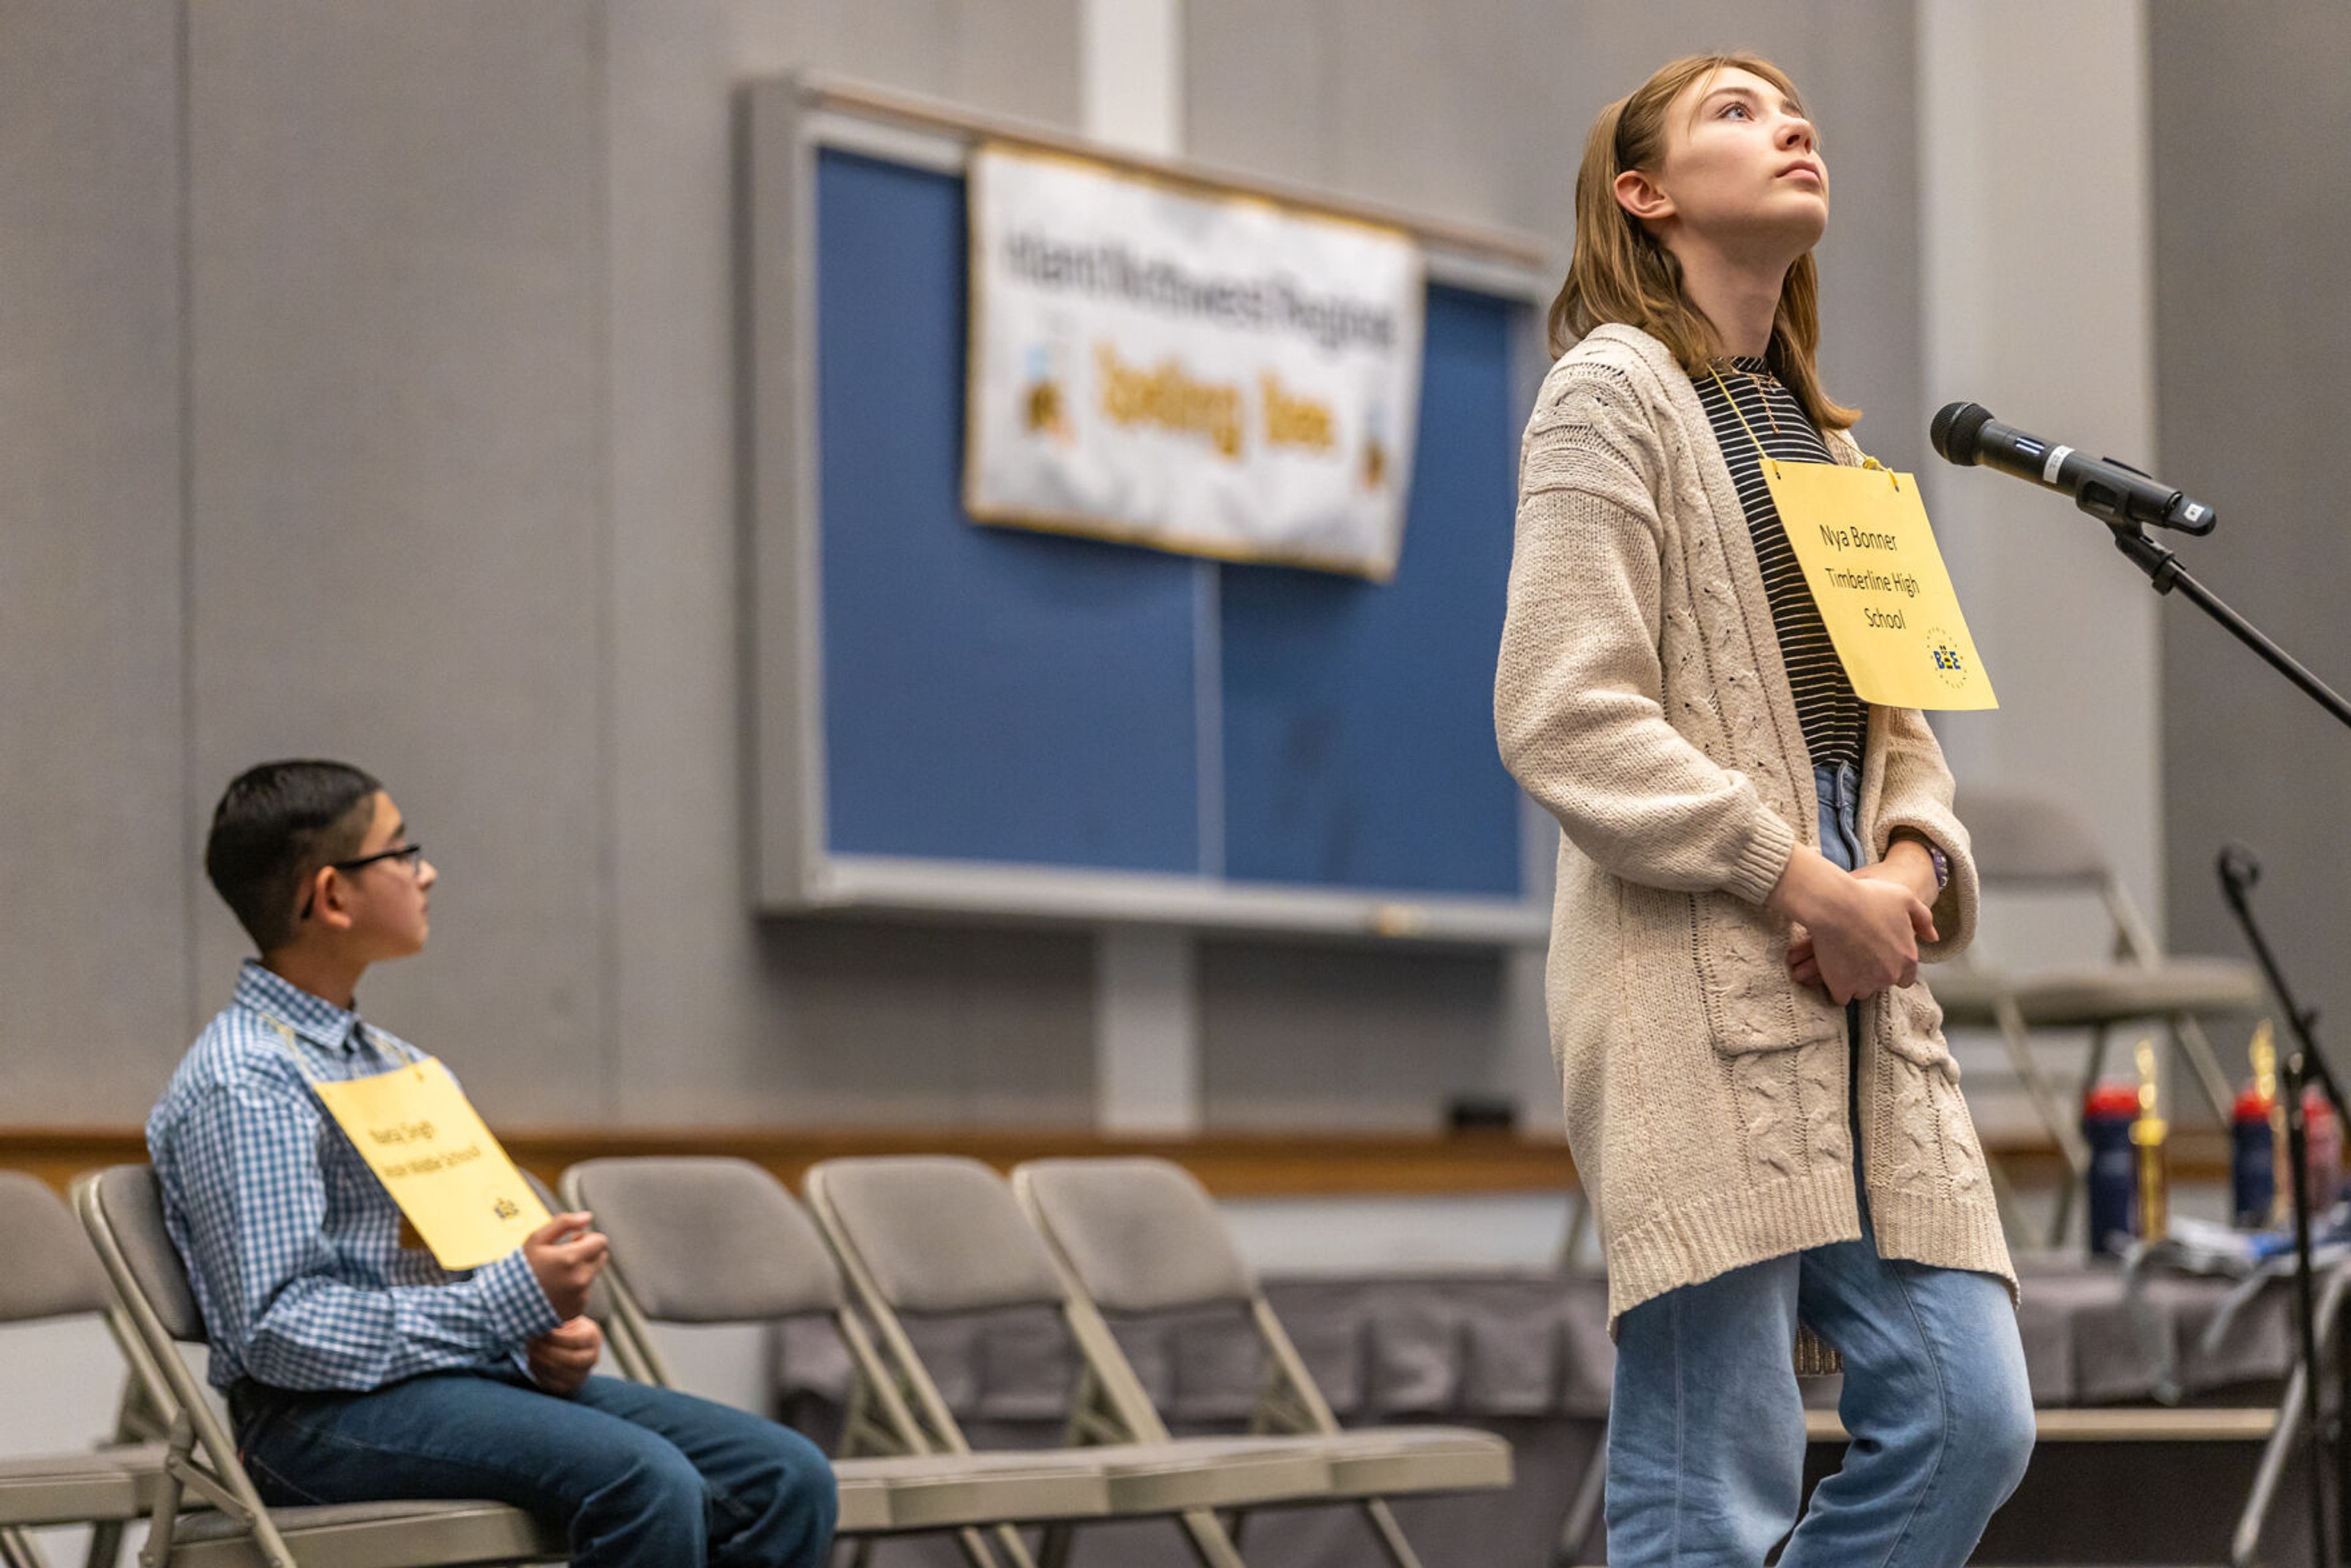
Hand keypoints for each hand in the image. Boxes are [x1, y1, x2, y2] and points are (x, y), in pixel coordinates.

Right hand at [523, 1211, 607, 1321]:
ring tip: (556, 1274)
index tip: (572, 1241)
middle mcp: (580, 1279)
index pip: (601, 1241)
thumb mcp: (537, 1240)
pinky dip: (576, 1288)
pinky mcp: (578, 1309)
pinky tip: (556, 1289)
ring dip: (581, 1270)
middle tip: (565, 1255)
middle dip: (587, 1252)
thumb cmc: (521, 1269)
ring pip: (593, 1274)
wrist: (508, 1304)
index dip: (587, 1238)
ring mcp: (580, 1296)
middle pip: (601, 1256)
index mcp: (571, 1259)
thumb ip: (564, 1222)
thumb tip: (588, 1216)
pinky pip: (585, 1292)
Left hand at [526, 1316, 602, 1395]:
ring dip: (540, 1362)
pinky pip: (553, 1384)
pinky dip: (539, 1373)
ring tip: (529, 1350)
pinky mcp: (569, 1386)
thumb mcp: (568, 1320)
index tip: (540, 1332)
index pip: (576, 1341)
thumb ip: (558, 1321)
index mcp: (592, 1337)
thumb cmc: (567, 1329)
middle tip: (531, 1342)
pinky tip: (531, 1361)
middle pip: (572, 1360)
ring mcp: (582, 1374)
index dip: (556, 1338)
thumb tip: (539, 1324)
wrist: (574, 1346)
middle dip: (548, 1351)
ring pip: (560, 1373)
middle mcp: (592, 1358)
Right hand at [1770, 847, 1934, 1003]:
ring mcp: (1865, 984)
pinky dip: (1838, 987)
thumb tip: (1932, 938)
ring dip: (1856, 981)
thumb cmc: (1869, 898)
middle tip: (1859, 953)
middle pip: (1883, 984)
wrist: (1833, 905)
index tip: (1879, 955)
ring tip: (1844, 960)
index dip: (1893, 967)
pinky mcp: (1842, 987)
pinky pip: (1842, 996)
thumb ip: (1923, 919)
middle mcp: (1890, 975)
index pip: (1906, 978)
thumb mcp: (1905, 898)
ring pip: (1863, 991)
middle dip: (1874, 973)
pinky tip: (1833, 971)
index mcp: (1908, 958)